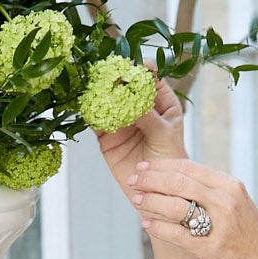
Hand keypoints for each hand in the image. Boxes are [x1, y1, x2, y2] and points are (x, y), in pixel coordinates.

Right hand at [95, 64, 186, 186]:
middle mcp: (141, 107)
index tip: (133, 66)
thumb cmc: (170, 161)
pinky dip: (90, 112)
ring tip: (95, 87)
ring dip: (100, 93)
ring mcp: (122, 120)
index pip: (151, 78)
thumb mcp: (164, 136)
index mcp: (162, 102)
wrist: (158, 192)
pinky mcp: (107, 136)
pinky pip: (96, 120)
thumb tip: (131, 97)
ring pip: (108, 100)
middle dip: (117, 78)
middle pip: (126, 86)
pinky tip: (87, 106)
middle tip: (109, 74)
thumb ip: (148, 116)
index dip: (141, 69)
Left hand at [127, 155, 257, 258]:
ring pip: (174, 206)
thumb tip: (176, 178)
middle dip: (150, 179)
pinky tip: (145, 224)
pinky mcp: (209, 249)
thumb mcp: (236, 203)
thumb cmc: (248, 236)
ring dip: (150, 201)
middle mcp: (225, 201)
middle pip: (178, 182)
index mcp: (229, 186)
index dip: (161, 165)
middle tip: (133, 180)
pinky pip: (175, 234)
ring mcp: (218, 225)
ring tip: (136, 199)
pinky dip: (157, 227)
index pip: (188, 167)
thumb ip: (210, 190)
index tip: (143, 166)